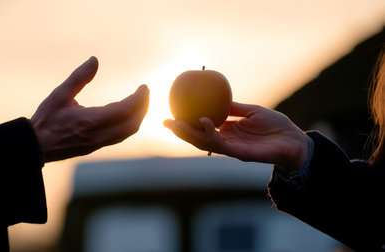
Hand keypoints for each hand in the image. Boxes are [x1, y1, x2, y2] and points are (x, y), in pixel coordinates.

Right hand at [31, 56, 148, 161]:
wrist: (35, 146)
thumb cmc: (46, 120)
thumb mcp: (59, 94)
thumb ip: (79, 77)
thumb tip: (95, 60)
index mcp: (90, 121)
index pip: (125, 110)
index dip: (139, 98)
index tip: (144, 87)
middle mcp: (98, 135)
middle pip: (132, 123)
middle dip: (143, 107)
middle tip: (145, 93)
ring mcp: (98, 143)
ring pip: (127, 132)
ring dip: (138, 117)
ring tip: (140, 102)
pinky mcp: (96, 147)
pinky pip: (120, 137)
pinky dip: (129, 125)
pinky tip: (128, 115)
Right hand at [164, 102, 307, 170]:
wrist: (295, 140)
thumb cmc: (276, 126)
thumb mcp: (252, 111)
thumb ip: (234, 107)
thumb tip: (217, 94)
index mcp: (227, 132)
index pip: (201, 130)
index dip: (185, 124)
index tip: (171, 115)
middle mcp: (227, 142)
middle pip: (197, 138)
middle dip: (181, 132)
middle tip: (166, 122)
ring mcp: (233, 149)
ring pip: (205, 143)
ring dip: (190, 134)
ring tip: (178, 123)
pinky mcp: (242, 154)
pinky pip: (223, 144)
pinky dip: (211, 134)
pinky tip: (204, 121)